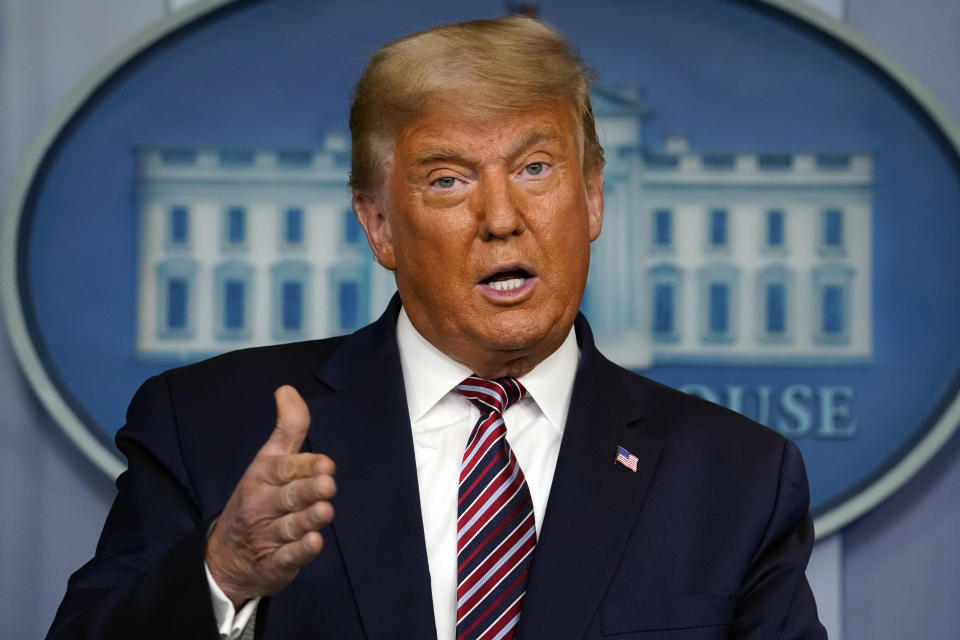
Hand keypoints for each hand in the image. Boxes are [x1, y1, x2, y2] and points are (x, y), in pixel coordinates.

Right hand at [205, 385, 335, 608]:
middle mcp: (264, 505)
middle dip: (308, 490)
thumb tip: (287, 389)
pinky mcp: (275, 564)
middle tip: (327, 484)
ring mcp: (268, 536)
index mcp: (262, 477)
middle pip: (290, 497)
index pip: (285, 469)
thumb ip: (287, 428)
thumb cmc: (257, 498)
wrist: (227, 557)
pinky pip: (288, 557)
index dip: (306, 466)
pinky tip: (314, 542)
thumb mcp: (268, 461)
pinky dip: (301, 551)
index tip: (326, 464)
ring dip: (308, 519)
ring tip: (325, 511)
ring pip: (291, 526)